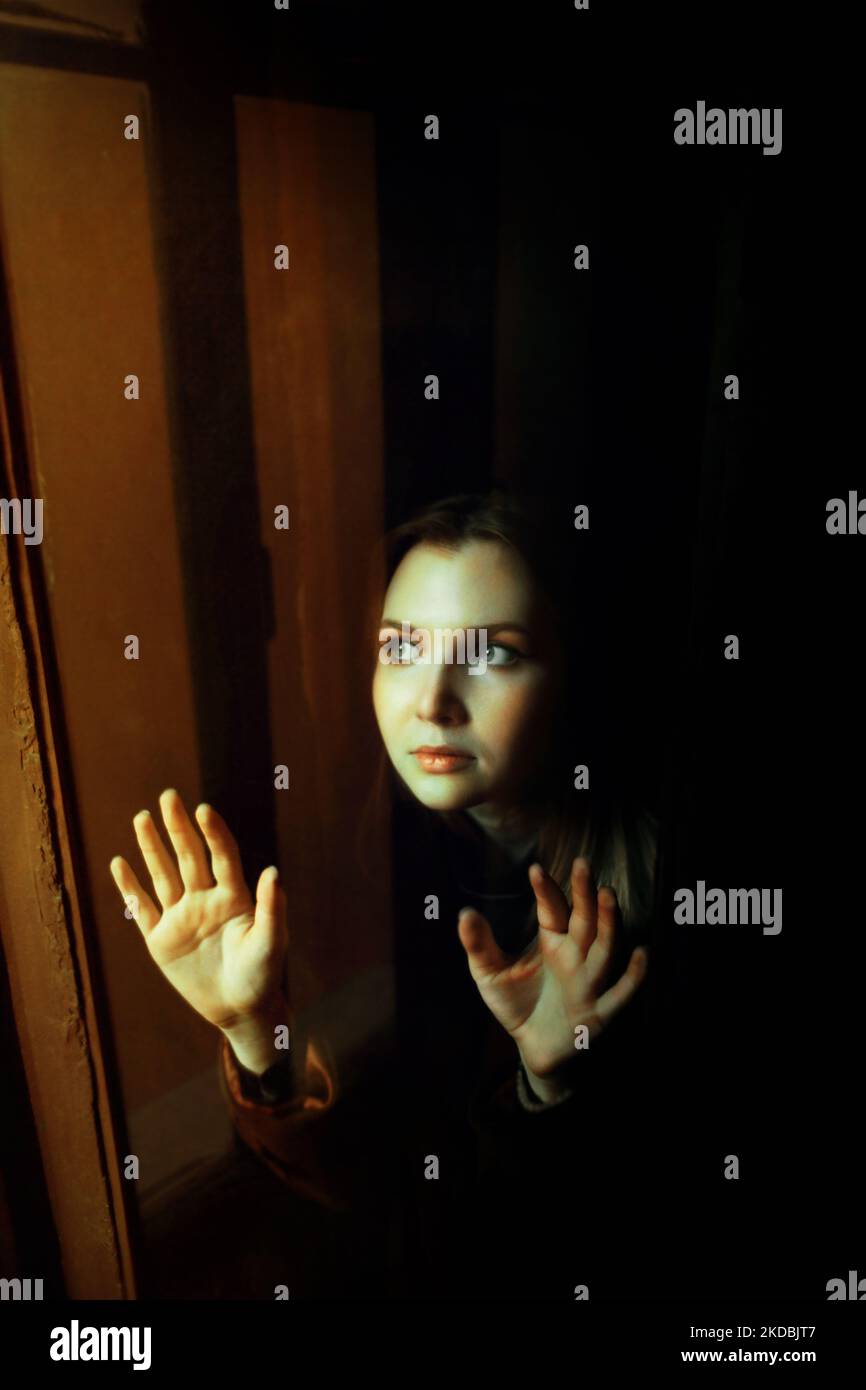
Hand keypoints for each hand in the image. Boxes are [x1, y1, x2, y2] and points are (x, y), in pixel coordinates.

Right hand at [109, 788, 288, 1034]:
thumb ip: (272, 907)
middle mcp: (205, 900)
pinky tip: (119, 863)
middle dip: (178, 827)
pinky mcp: (161, 940)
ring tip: (142, 817)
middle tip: (169, 796)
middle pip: (189, 856)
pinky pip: (142, 909)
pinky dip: (130, 888)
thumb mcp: (271, 941)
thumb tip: (273, 871)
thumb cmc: (263, 974)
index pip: (222, 856)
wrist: (241, 1009)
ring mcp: (181, 917)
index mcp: (234, 897)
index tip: (203, 810)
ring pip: (163, 875)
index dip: (213, 833)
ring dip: (152, 847)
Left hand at [457, 856, 647, 1093]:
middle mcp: (575, 956)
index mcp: (552, 941)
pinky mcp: (598, 1013)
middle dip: (584, 894)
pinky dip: (633, 976)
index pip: (553, 909)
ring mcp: (589, 982)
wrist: (533, 1047)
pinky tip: (640, 953)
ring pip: (604, 948)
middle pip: (585, 920)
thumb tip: (463, 913)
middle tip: (582, 865)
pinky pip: (620, 993)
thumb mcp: (490, 974)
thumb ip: (479, 945)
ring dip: (609, 923)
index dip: (546, 891)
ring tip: (608, 895)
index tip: (535, 870)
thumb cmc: (516, 1003)